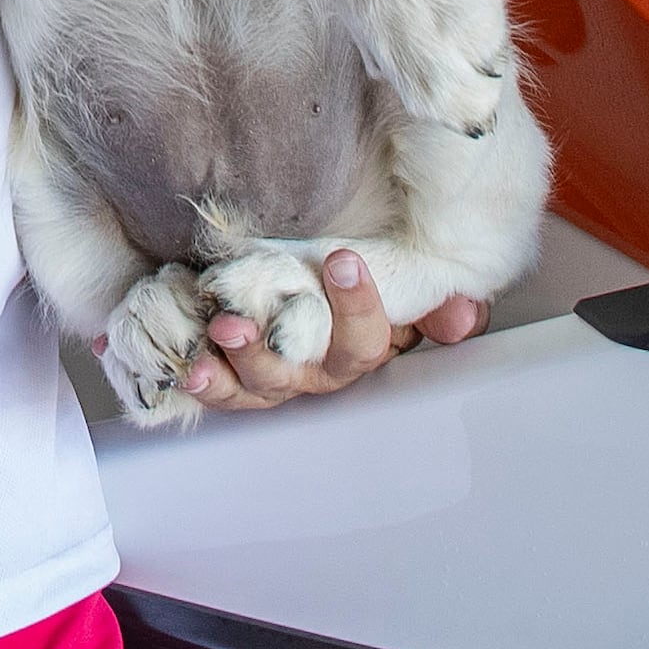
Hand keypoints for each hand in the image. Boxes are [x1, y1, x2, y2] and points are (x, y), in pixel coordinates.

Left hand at [182, 250, 489, 413]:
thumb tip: (462, 314)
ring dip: (228, 367)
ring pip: (253, 386)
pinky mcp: (233, 375)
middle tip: (235, 324)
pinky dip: (200, 378)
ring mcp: (272, 378)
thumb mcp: (398, 282)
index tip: (342, 260)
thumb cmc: (344, 282)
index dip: (357, 306)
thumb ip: (433, 297)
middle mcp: (315, 371)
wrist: (297, 284)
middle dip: (264, 354)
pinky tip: (186, 366)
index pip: (366, 339)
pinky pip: (217, 388)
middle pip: (296, 375)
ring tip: (212, 335)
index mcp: (357, 349)